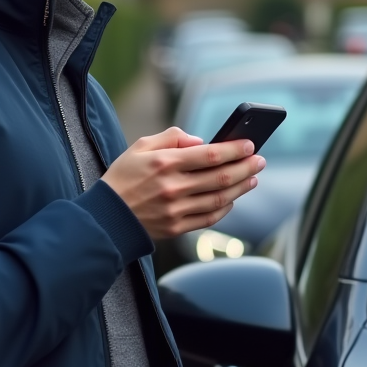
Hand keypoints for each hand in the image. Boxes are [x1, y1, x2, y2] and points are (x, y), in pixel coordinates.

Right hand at [101, 127, 264, 240]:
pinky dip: (224, 209)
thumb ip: (172, 138)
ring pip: (219, 199)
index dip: (234, 149)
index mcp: (165, 163)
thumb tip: (200, 141)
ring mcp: (176, 210)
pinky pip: (208, 219)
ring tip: (252, 178)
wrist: (106, 216)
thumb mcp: (141, 146)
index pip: (210, 154)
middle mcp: (173, 187)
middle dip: (245, 167)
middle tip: (259, 161)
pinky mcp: (176, 228)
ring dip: (240, 188)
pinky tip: (232, 199)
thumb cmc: (123, 177)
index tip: (249, 145)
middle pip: (220, 177)